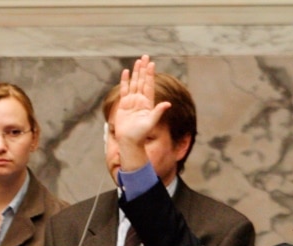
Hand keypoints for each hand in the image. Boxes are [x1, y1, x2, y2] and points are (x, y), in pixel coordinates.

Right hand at [114, 55, 172, 171]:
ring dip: (135, 73)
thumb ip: (158, 111)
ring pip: (134, 83)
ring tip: (137, 62)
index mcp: (148, 103)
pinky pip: (124, 90)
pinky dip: (125, 81)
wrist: (129, 141)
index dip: (150, 74)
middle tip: (145, 57)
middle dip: (143, 69)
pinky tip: (126, 72)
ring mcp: (132, 101)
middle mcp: (140, 100)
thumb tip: (168, 103)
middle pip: (142, 81)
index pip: (149, 85)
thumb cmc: (141, 134)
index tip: (151, 64)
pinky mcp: (124, 104)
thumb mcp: (151, 122)